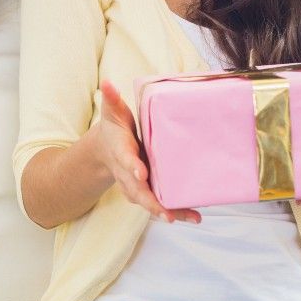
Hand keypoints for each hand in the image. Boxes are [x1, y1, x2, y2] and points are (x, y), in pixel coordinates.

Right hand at [94, 80, 201, 224]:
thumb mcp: (112, 112)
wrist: (106, 150)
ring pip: (149, 201)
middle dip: (151, 201)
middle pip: (136, 190)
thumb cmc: (115, 128)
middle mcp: (127, 173)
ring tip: (188, 217)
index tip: (141, 172)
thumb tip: (107, 83)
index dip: (132, 167)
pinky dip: (176, 211)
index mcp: (120, 151)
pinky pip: (159, 203)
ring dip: (167, 210)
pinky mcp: (147, 190)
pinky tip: (194, 216)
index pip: (125, 159)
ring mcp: (136, 185)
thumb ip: (112, 98)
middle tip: (165, 212)